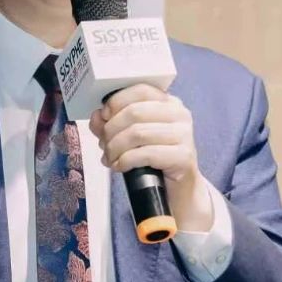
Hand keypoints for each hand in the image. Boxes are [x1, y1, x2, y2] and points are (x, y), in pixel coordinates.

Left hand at [88, 83, 211, 230]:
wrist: (178, 190)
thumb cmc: (154, 160)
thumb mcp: (130, 138)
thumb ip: (111, 123)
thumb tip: (97, 117)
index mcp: (169, 103)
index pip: (140, 90)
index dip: (117, 101)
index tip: (104, 116)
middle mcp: (180, 115)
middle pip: (134, 112)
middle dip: (111, 130)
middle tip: (104, 145)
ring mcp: (184, 135)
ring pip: (137, 133)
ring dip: (115, 148)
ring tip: (110, 158)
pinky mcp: (183, 156)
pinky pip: (145, 154)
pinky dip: (125, 161)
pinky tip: (120, 167)